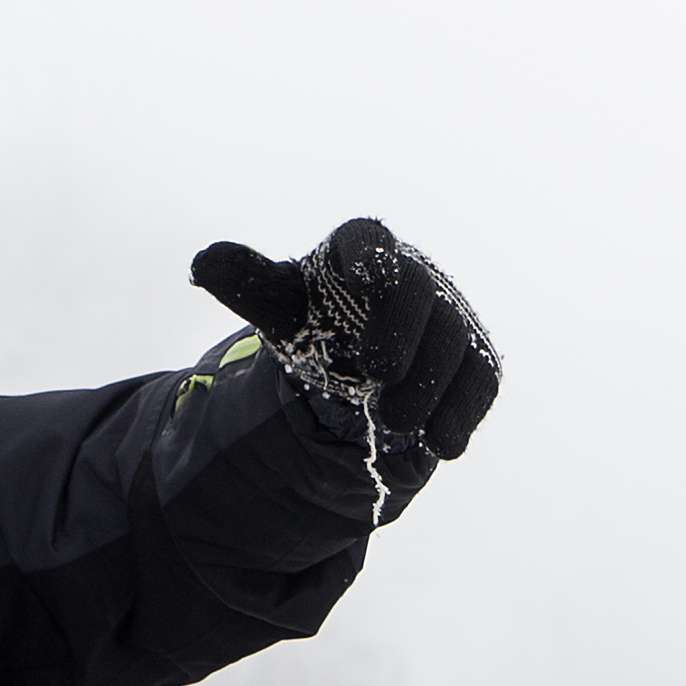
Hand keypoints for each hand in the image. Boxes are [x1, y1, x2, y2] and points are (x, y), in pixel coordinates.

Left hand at [190, 219, 500, 463]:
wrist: (359, 371)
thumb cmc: (319, 325)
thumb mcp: (278, 308)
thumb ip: (247, 284)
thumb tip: (203, 263)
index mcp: (361, 251)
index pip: (368, 242)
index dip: (370, 255)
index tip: (363, 275)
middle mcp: (414, 276)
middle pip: (418, 293)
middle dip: (402, 334)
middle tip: (377, 375)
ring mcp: (450, 317)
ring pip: (455, 342)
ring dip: (427, 387)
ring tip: (393, 423)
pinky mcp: (474, 359)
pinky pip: (481, 379)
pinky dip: (461, 413)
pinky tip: (440, 443)